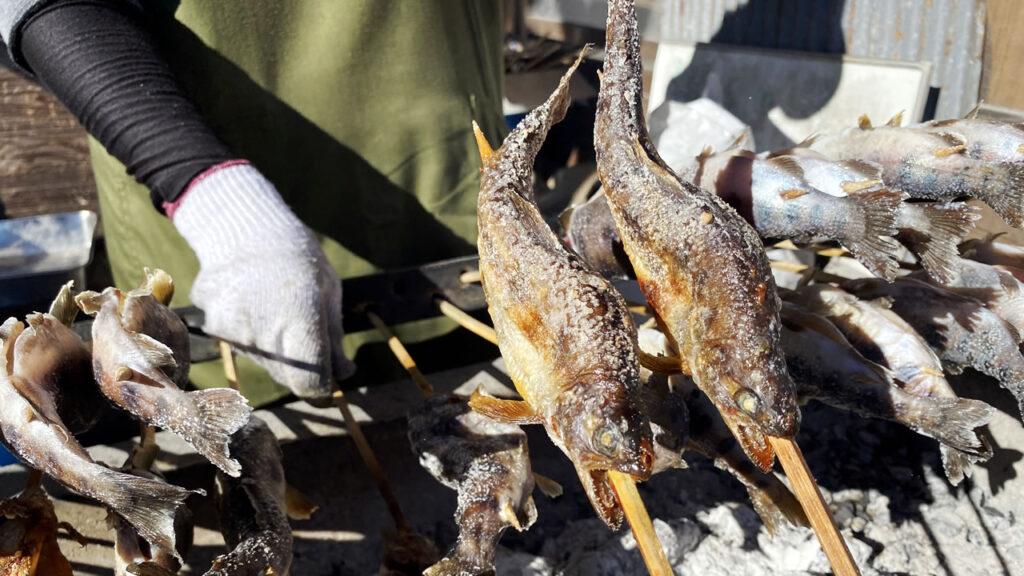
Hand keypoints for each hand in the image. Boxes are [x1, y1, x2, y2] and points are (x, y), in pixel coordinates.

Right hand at [170, 162, 354, 401]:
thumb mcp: (328, 290)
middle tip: (305, 335)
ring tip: (278, 309)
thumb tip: (344, 375)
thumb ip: (333, 337)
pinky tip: (256, 305)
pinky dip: (253, 335)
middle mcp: (263, 328)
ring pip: (265, 363)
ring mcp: (233, 328)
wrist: (243, 226)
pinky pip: (242, 346)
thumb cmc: (298, 256)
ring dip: (278, 351)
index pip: (309, 383)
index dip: (321, 393)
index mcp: (299, 316)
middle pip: (287, 378)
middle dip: (303, 369)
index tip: (327, 391)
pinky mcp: (214, 325)